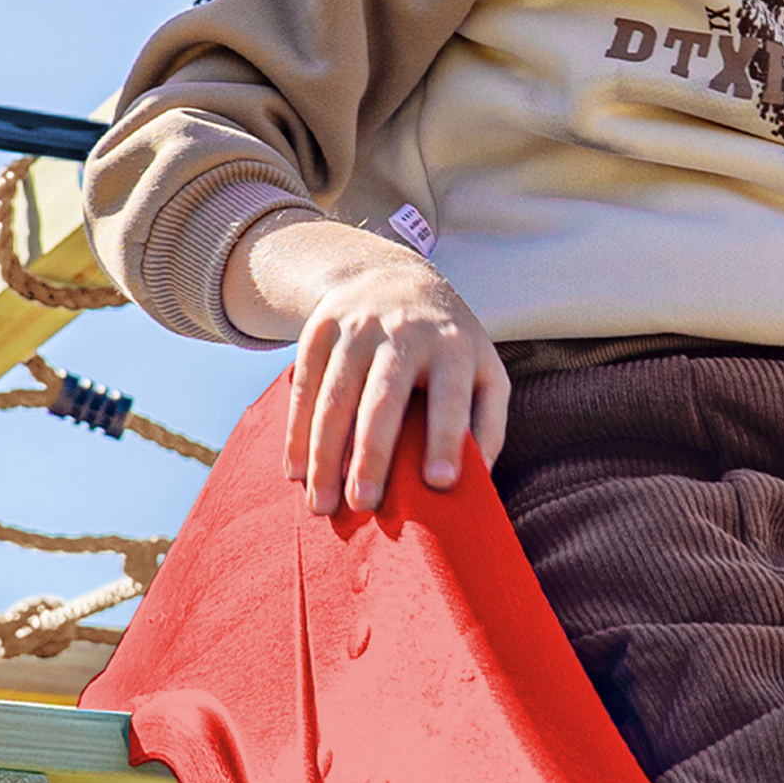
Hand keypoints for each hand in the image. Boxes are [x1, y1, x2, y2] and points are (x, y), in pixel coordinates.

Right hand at [227, 215, 511, 514]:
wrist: (390, 276)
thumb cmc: (446, 346)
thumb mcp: (482, 370)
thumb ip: (487, 422)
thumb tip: (478, 482)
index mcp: (454, 346)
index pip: (450, 397)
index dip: (446, 438)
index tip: (440, 482)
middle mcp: (405, 333)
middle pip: (383, 400)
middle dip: (372, 454)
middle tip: (364, 505)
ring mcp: (357, 329)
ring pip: (335, 398)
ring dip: (325, 455)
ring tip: (322, 506)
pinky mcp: (319, 331)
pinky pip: (304, 388)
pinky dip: (297, 433)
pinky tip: (296, 472)